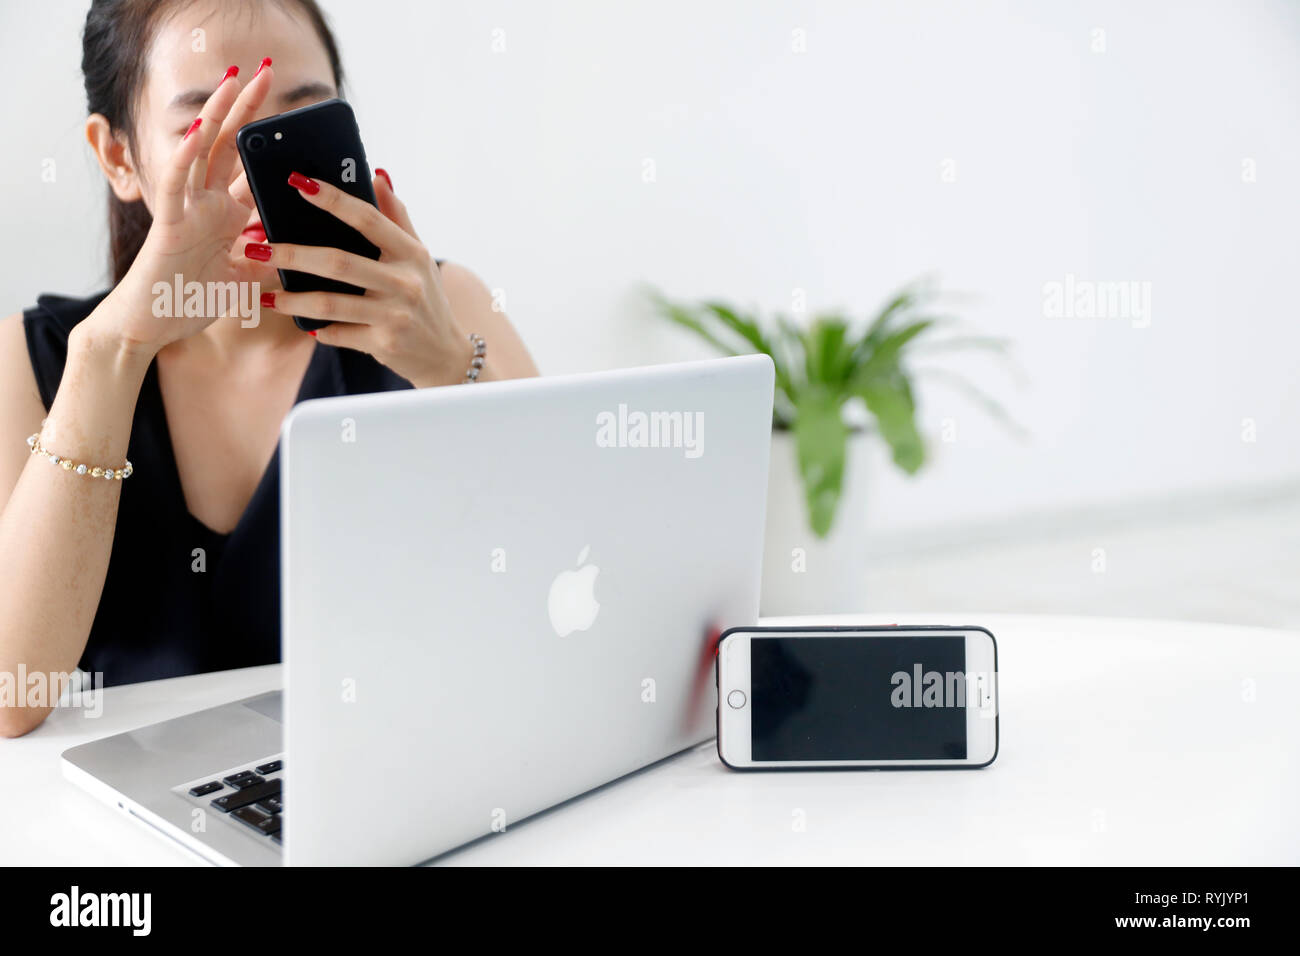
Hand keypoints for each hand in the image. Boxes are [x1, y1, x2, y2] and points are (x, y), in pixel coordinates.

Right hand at [85, 61, 275, 356]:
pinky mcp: (169, 222)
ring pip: (203, 151)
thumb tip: (307, 254)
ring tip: (233, 78)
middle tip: (266, 69)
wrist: (151, 326)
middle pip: (232, 146)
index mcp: (228, 216)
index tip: (297, 118)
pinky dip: (185, 156)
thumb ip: (272, 263)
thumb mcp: (246, 282)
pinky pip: (176, 182)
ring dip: (219, 114)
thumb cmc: (191, 302)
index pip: (255, 170)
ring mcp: (188, 208)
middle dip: (248, 109)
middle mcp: (209, 204)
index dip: (272, 144)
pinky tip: (198, 131)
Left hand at [249, 172, 472, 386]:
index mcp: (410, 253)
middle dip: (292, 254)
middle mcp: (404, 282)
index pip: (368, 218)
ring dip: (292, 300)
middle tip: (256, 248)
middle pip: (339, 262)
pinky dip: (318, 328)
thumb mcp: (419, 257)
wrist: (445, 353)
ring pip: (331, 303)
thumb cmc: (426, 299)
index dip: (332, 198)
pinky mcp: (384, 343)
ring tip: (266, 296)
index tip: (298, 183)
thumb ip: (397, 217)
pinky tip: (303, 323)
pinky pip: (338, 333)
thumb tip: (377, 176)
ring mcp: (394, 315)